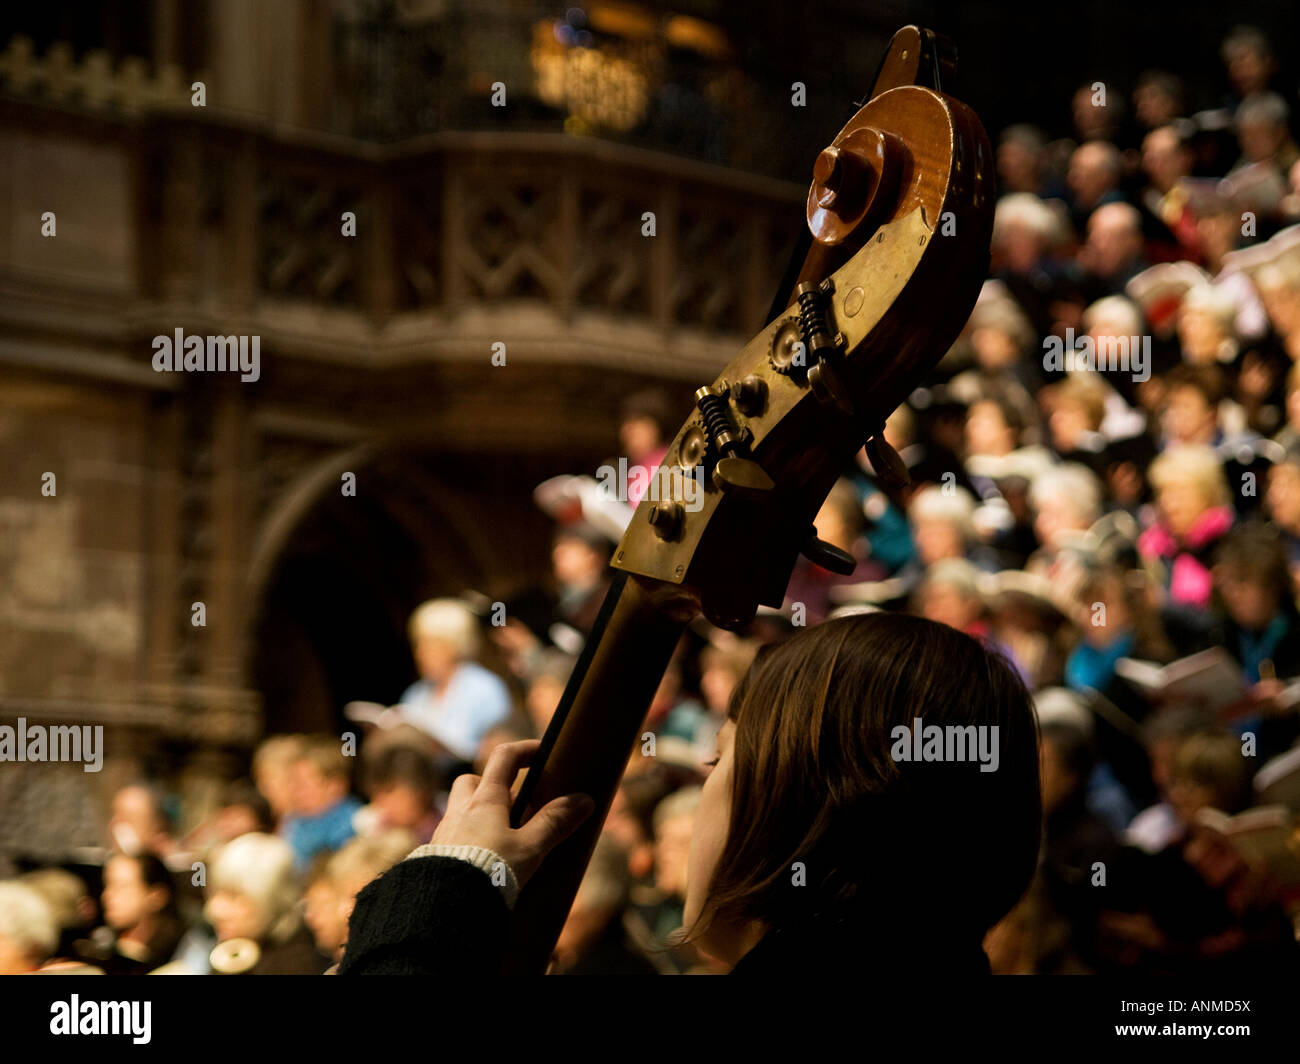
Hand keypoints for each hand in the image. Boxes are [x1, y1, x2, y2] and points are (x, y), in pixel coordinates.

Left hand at [430, 739, 593, 887]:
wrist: (446, 907)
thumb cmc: (491, 871)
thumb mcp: (531, 847)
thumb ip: (555, 823)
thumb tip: (583, 800)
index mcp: (485, 800)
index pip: (503, 758)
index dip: (524, 750)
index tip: (542, 753)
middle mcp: (460, 811)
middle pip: (473, 781)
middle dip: (493, 785)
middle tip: (516, 803)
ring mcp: (445, 833)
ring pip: (461, 810)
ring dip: (481, 815)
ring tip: (503, 836)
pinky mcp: (436, 857)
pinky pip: (454, 838)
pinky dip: (471, 840)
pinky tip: (484, 860)